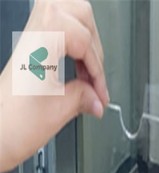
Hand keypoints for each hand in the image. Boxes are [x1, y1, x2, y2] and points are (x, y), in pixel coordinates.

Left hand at [0, 0, 108, 172]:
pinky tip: (77, 74)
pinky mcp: (28, 52)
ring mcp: (28, 42)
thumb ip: (83, 98)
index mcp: (38, 47)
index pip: (81, 36)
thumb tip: (97, 98)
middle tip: (96, 73)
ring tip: (88, 72)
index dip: (97, 66)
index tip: (99, 90)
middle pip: (76, 11)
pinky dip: (72, 50)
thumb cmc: (11, 126)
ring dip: (85, 43)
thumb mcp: (57, 114)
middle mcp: (32, 38)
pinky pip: (56, 33)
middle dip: (95, 44)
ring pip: (66, 16)